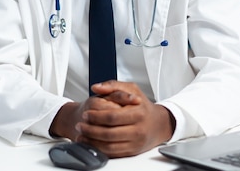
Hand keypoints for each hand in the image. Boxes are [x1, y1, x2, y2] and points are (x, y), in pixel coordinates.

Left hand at [52, 81, 174, 157]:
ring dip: (92, 141)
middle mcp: (138, 129)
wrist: (159, 124)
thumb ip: (113, 85)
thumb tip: (96, 87)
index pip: (112, 116)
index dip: (96, 117)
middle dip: (90, 130)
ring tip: (81, 135)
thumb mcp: (132, 89)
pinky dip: (99, 149)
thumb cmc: (142, 106)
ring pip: (109, 146)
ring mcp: (135, 142)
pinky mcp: (132, 151)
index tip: (85, 114)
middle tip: (80, 125)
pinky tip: (90, 143)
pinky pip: (113, 153)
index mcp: (138, 112)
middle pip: (109, 133)